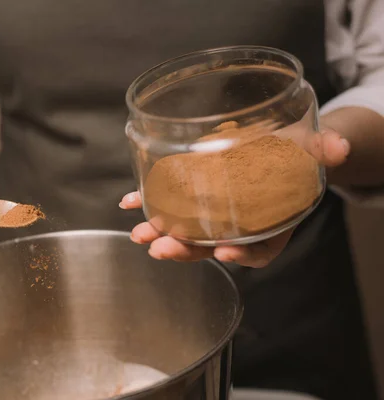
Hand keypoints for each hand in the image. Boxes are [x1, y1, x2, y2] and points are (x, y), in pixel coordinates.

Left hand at [120, 128, 349, 267]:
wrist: (275, 147)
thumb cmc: (293, 155)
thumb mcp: (312, 151)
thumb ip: (324, 150)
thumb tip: (339, 146)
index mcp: (270, 224)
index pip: (260, 249)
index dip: (244, 254)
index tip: (226, 252)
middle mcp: (238, 226)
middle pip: (212, 247)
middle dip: (186, 251)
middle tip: (162, 249)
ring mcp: (213, 214)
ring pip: (186, 233)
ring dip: (161, 234)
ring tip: (140, 233)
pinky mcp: (193, 197)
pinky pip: (169, 206)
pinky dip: (147, 204)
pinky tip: (127, 202)